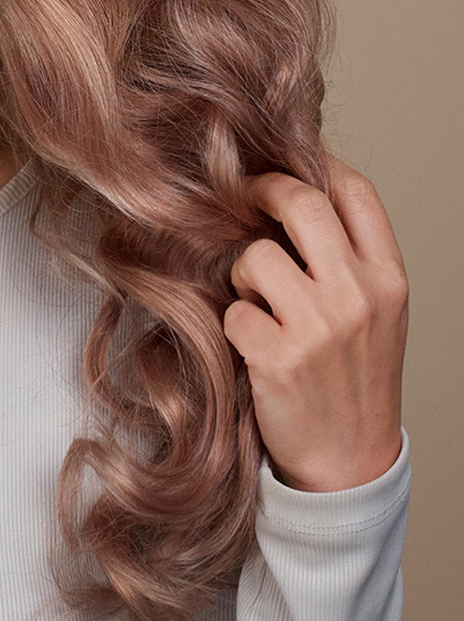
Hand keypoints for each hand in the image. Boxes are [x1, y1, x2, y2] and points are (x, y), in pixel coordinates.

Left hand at [223, 153, 407, 492]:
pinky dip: (234, 324)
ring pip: (255, 256)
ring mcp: (320, 326)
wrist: (350, 460)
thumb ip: (344, 257)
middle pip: (301, 203)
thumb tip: (289, 191)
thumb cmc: (353, 378)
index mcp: (388, 278)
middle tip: (243, 197)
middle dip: (261, 191)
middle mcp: (359, 295)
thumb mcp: (374, 312)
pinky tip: (253, 346)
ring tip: (259, 304)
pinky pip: (232, 310)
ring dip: (243, 275)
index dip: (315, 163)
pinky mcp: (279, 357)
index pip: (356, 192)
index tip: (287, 160)